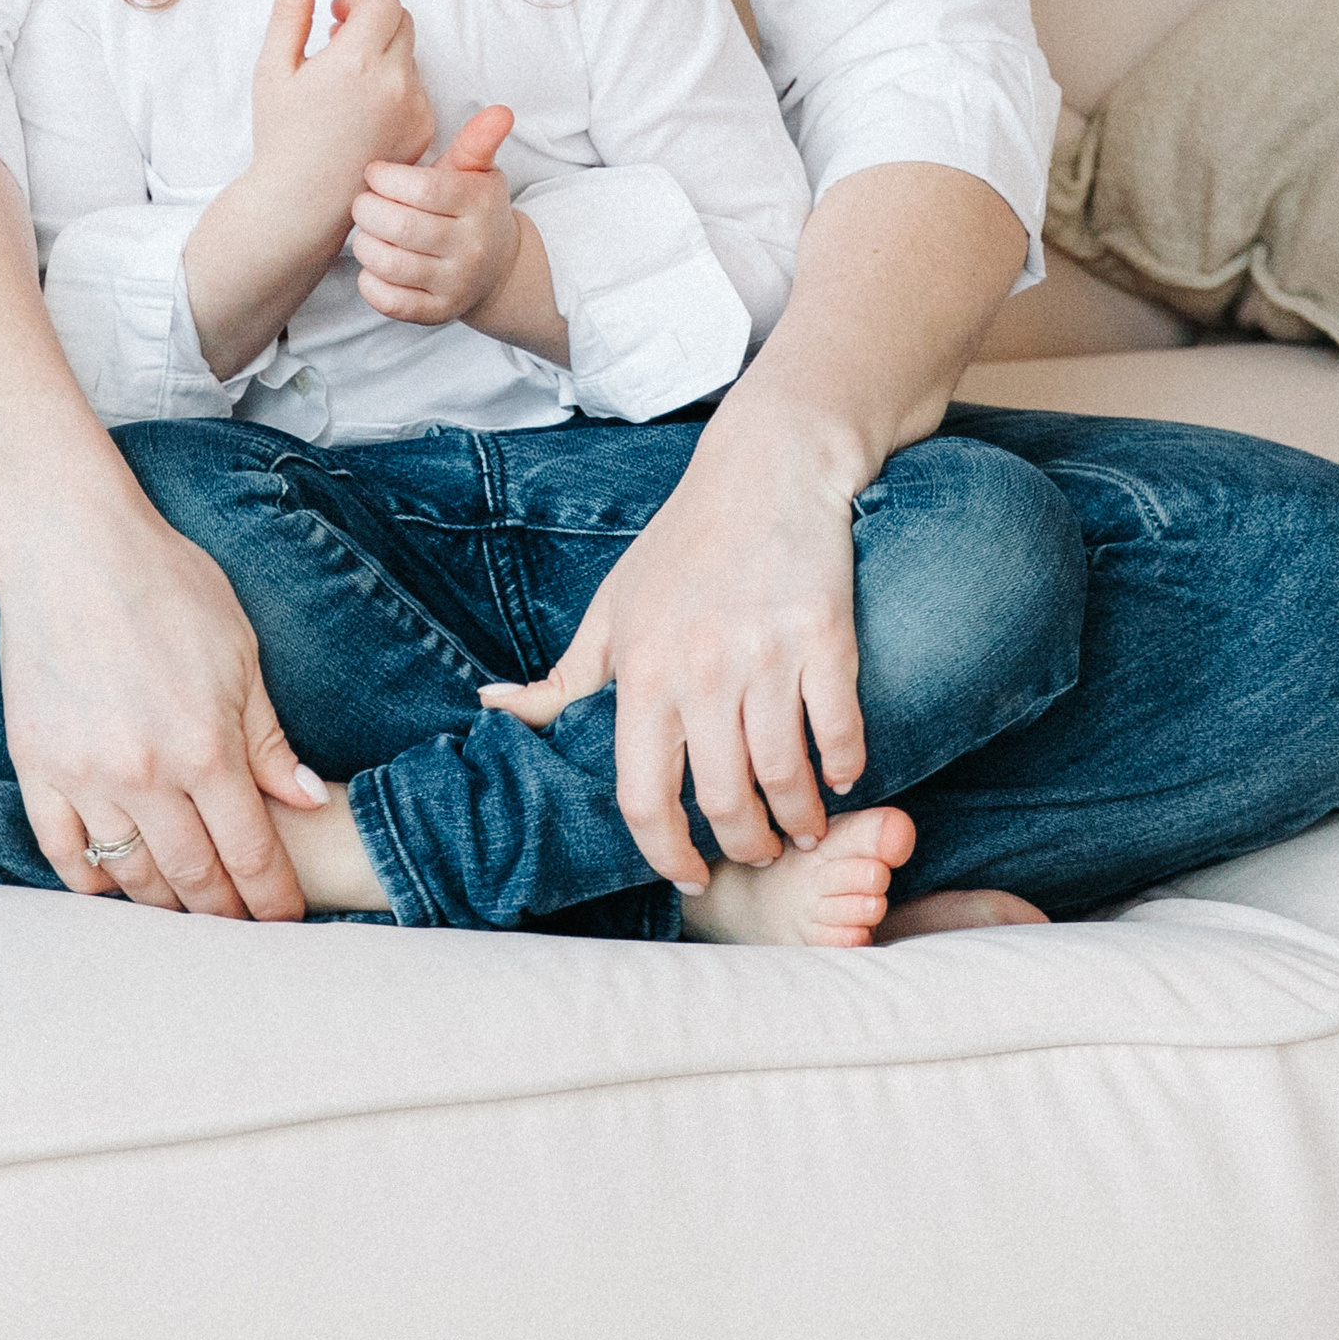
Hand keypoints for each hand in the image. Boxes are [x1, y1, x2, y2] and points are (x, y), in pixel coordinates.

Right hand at [0, 487, 328, 915]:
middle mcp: (146, 775)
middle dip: (224, 914)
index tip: (285, 921)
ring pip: (132, 877)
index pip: (251, 853)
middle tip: (240, 931)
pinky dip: (94, 882)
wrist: (70, 549)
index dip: (272, 899)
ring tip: (187, 912)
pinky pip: (65, 855)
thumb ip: (267, 738)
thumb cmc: (165, 587)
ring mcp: (86, 777)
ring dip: (164, 905)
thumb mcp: (238, 651)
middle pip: (194, 878)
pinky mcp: (36, 769)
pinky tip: (117, 885)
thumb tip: (306, 800)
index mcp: (207, 745)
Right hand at [246, 0, 434, 217]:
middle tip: (339, 46)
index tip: (337, 18)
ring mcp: (415, 108)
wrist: (300, 202)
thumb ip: (290, 12)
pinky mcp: (424, 130)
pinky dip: (395, 87)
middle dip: (374, 22)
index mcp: (356, 61)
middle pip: (403, 22)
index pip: (383, 2)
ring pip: (409, 55)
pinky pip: (417, 89)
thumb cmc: (281, 135)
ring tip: (346, 87)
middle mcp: (394, 82)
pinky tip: (362, 114)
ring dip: (384, 55)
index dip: (358, 1)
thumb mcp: (274, 69)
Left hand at [351, 104, 519, 327]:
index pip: (424, 189)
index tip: (375, 173)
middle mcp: (471, 247)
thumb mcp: (478, 172)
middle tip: (362, 202)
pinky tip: (373, 265)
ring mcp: (455, 284)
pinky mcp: (437, 313)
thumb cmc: (473, 209)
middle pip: (402, 227)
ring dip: (365, 244)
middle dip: (368, 210)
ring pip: (391, 265)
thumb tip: (501, 111)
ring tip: (366, 231)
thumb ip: (479, 141)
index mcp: (478, 204)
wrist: (497, 268)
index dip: (387, 179)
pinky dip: (370, 282)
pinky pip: (390, 302)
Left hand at [479, 404, 865, 891]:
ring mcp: (766, 657)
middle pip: (724, 802)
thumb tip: (495, 708)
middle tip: (758, 850)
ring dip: (800, 819)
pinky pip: (840, 732)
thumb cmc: (684, 542)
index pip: (643, 796)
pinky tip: (840, 775)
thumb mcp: (612, 607)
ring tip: (803, 825)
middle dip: (746, 845)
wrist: (768, 466)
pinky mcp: (825, 637)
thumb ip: (563, 676)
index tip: (687, 872)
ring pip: (785, 778)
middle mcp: (701, 671)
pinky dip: (843, 767)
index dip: (665, 852)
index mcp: (642, 671)